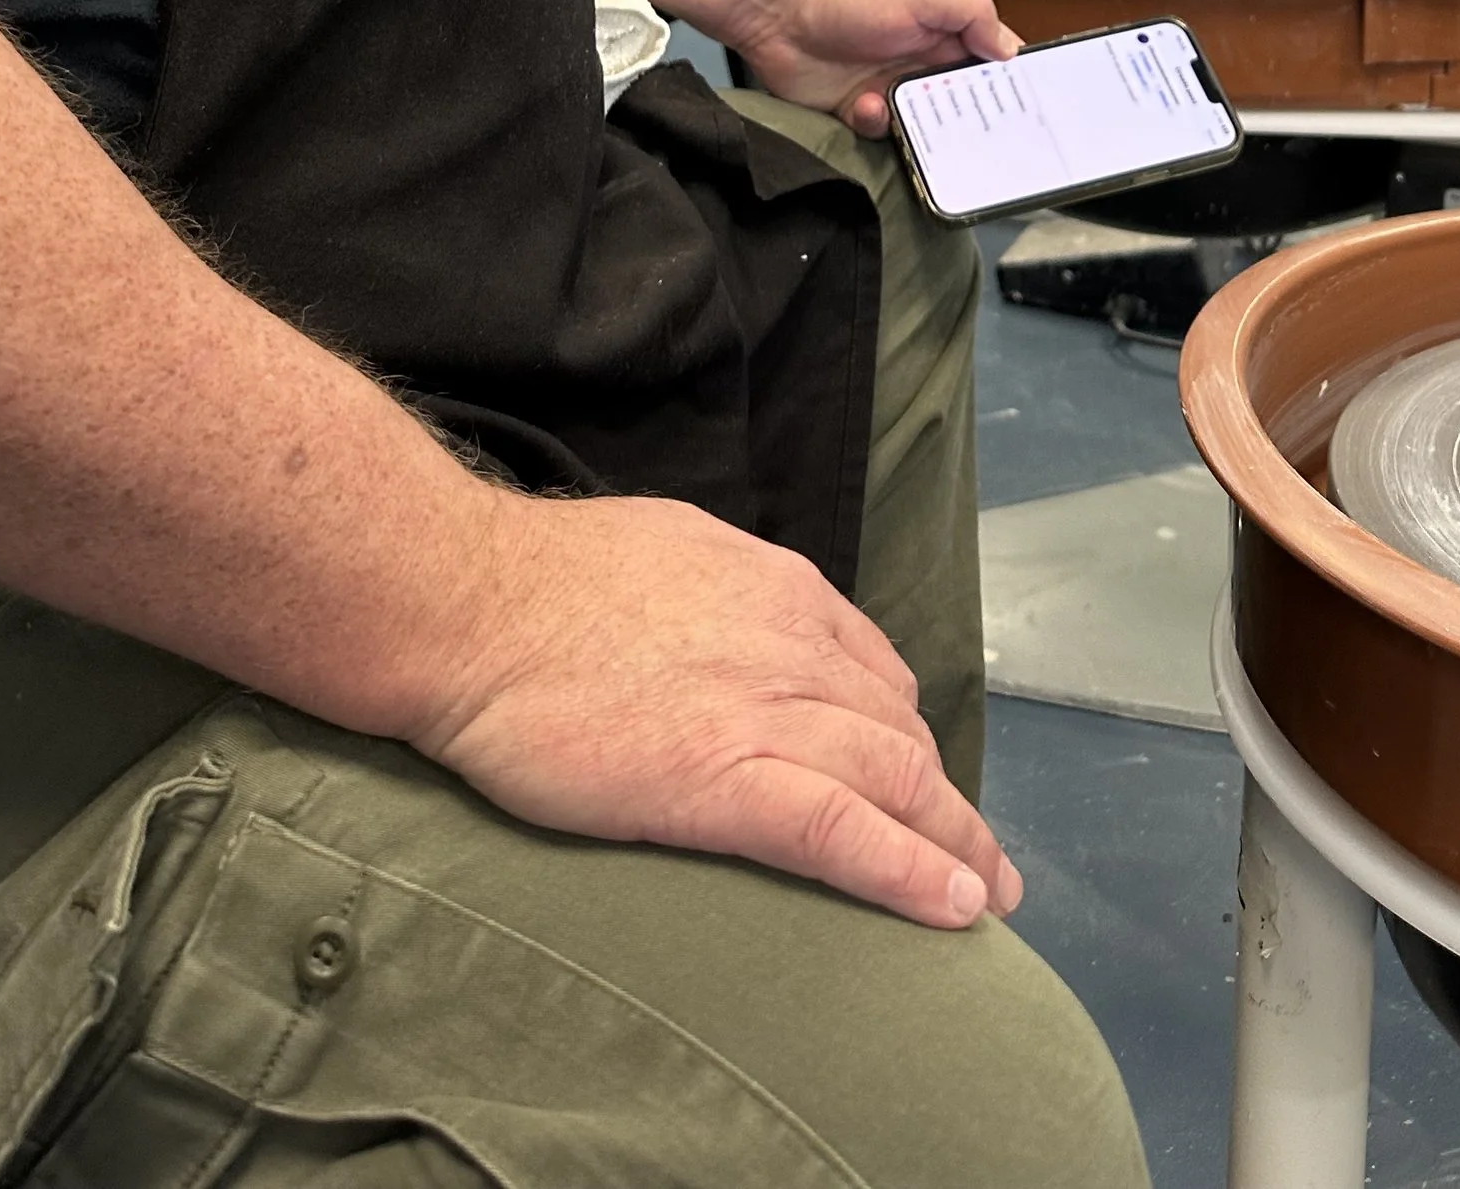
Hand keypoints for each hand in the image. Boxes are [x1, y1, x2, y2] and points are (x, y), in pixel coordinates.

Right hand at [410, 486, 1021, 929]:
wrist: (472, 602)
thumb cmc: (540, 582)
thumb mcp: (667, 552)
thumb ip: (721, 597)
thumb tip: (731, 631)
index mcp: (777, 591)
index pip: (873, 674)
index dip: (908, 738)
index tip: (926, 785)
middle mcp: (793, 642)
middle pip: (900, 732)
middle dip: (951, 803)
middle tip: (986, 863)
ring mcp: (763, 708)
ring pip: (894, 779)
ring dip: (955, 845)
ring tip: (986, 898)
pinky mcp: (723, 777)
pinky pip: (842, 828)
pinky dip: (908, 869)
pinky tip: (952, 907)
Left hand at [733, 0, 1017, 136]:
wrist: (775, 10)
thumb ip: (973, 12)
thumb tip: (1009, 51)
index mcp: (941, 23)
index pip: (988, 56)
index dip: (1004, 81)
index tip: (1020, 107)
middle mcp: (918, 55)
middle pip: (960, 98)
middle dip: (965, 115)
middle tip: (966, 126)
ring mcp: (888, 82)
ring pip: (924, 123)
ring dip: (919, 124)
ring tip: (900, 104)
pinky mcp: (857, 108)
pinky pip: (883, 132)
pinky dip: (876, 124)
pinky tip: (863, 104)